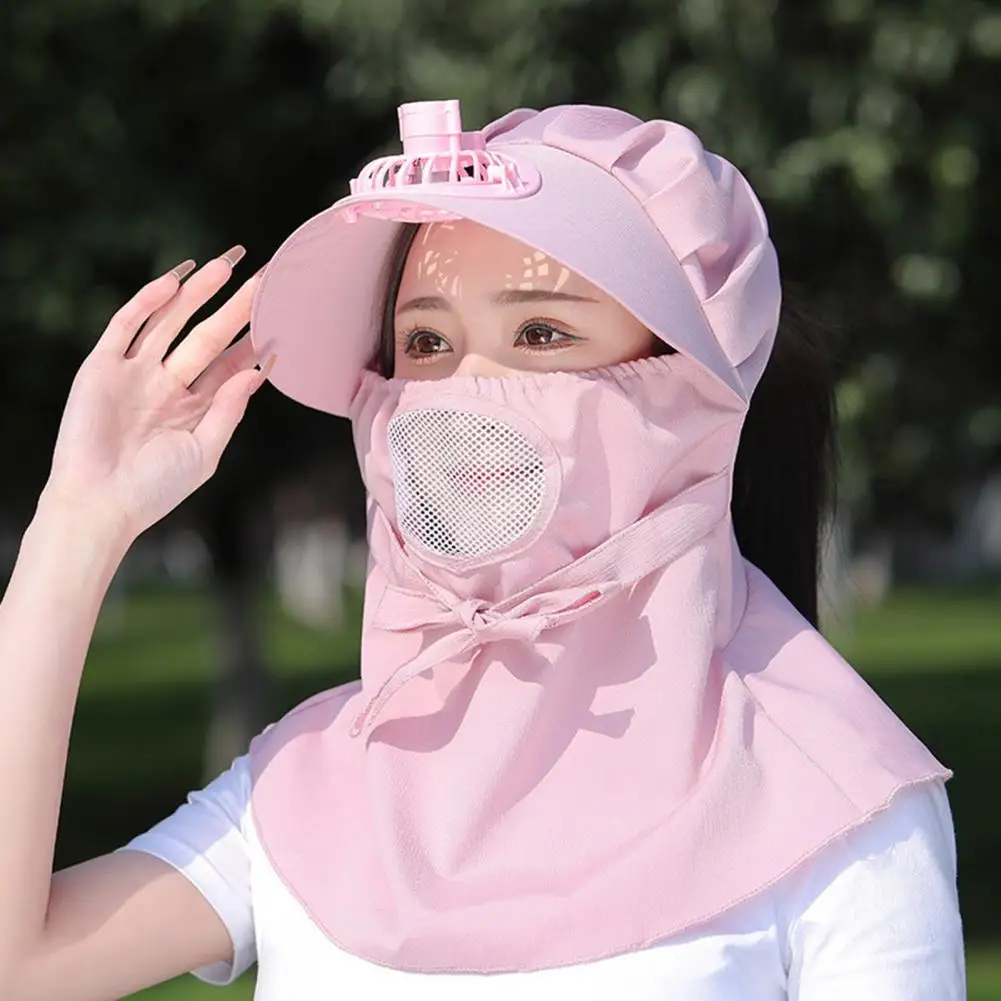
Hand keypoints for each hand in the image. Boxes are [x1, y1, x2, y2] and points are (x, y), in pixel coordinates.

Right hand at [42, 248, 271, 542]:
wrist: (99, 504)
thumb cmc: (155, 489)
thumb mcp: (204, 451)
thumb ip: (230, 410)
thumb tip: (259, 370)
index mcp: (197, 407)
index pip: (232, 363)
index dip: (256, 338)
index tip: (284, 314)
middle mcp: (169, 384)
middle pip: (208, 335)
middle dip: (236, 306)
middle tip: (266, 275)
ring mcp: (136, 373)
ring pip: (171, 322)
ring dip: (196, 293)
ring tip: (226, 265)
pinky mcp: (102, 366)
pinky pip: (127, 325)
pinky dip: (148, 303)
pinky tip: (175, 283)